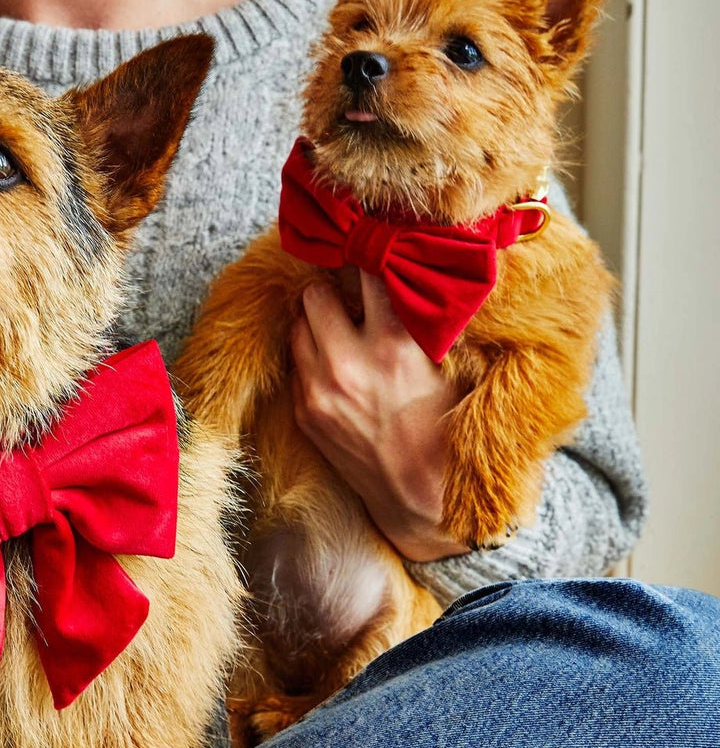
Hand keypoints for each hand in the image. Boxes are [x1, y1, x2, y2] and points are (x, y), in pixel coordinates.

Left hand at [290, 272, 469, 562]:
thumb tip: (415, 273)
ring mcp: (318, 390)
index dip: (372, 254)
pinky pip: (296, 360)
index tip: (375, 245)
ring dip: (318, 319)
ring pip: (298, 323)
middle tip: (354, 292)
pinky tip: (337, 361)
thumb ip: (428, 322)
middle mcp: (348, 363)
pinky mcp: (304, 412)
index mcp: (394, 346)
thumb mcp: (452, 369)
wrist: (423, 502)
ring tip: (343, 326)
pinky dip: (312, 353)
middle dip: (334, 287)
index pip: (368, 272)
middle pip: (315, 292)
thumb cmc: (449, 430)